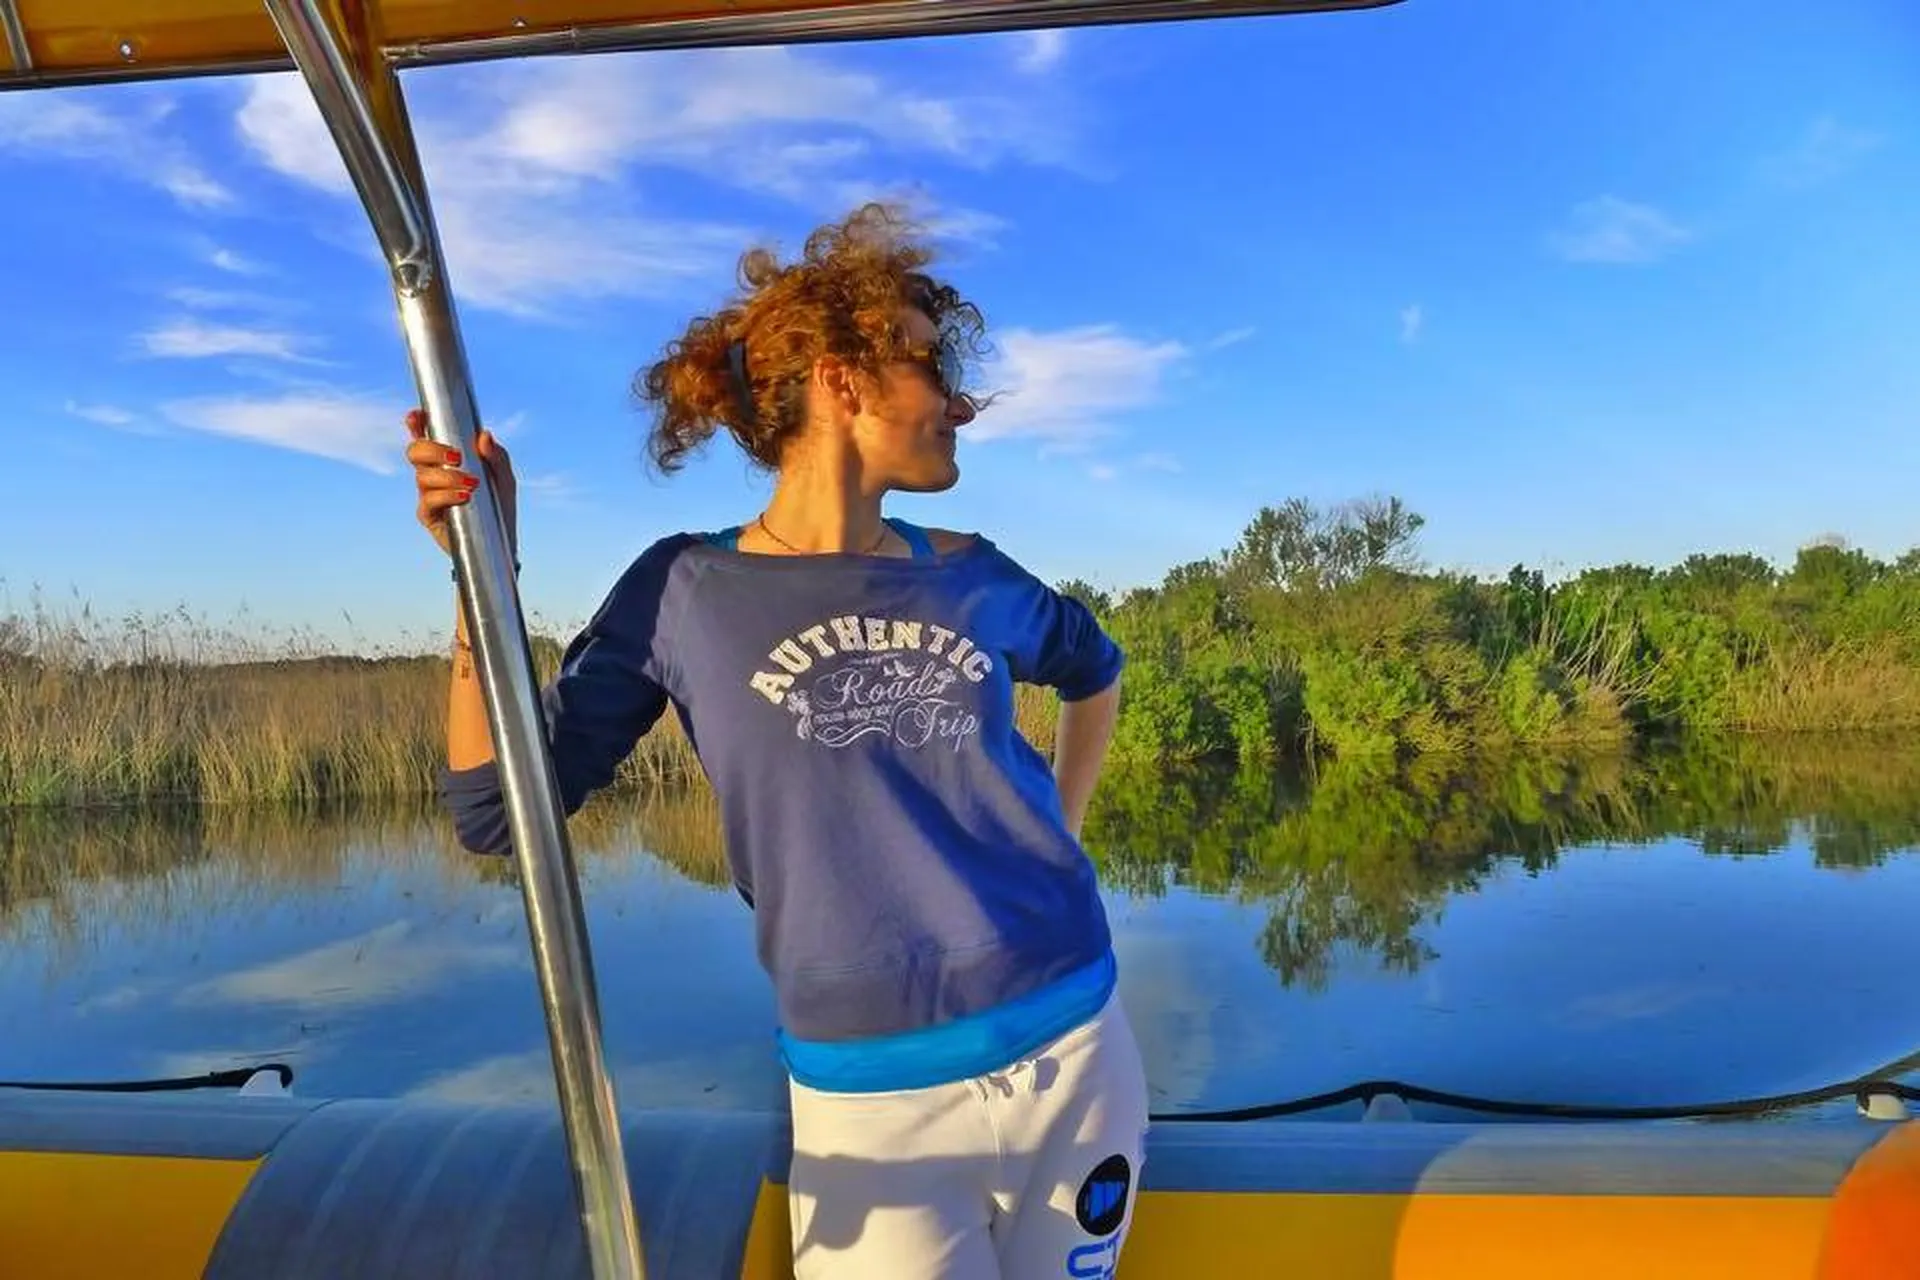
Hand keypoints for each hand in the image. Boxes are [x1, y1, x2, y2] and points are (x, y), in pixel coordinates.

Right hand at [405, 408, 516, 558]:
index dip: (416, 424)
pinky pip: (428, 500)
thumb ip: (497, 457)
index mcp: (448, 459)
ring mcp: (428, 494)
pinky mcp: (429, 515)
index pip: (426, 437)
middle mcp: (433, 473)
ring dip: (446, 476)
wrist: (500, 542)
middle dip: (431, 448)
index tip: (416, 416)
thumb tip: (484, 435)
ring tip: (471, 484)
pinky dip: (446, 495)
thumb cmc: (500, 505)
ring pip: (422, 475)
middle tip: (457, 456)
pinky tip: (464, 496)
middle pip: (415, 451)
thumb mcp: (504, 479)